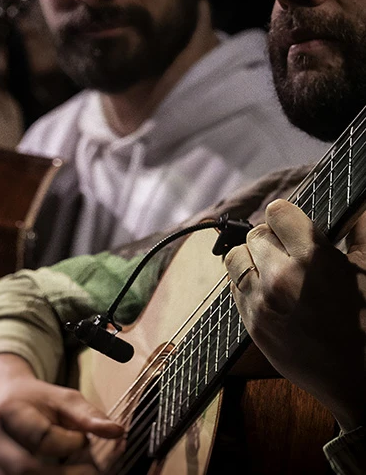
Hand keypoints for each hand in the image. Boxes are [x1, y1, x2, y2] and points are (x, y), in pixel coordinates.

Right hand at [0, 354, 123, 473]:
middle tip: (90, 471)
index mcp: (10, 411)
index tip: (85, 440)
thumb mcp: (61, 398)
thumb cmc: (34, 400)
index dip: (69, 443)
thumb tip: (117, 431)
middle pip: (24, 468)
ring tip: (79, 474)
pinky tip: (62, 474)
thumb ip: (88, 415)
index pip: (41, 436)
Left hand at [225, 200, 365, 431]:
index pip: (277, 211)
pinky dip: (247, 284)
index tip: (294, 226)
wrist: (359, 379)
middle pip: (256, 233)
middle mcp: (281, 276)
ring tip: (273, 269)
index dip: (287, 217)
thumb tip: (354, 207)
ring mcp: (262, 302)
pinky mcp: (252, 325)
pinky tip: (268, 291)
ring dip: (253, 258)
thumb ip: (357, 231)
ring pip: (237, 256)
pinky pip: (234, 287)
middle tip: (290, 252)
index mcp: (312, 257)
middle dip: (273, 239)